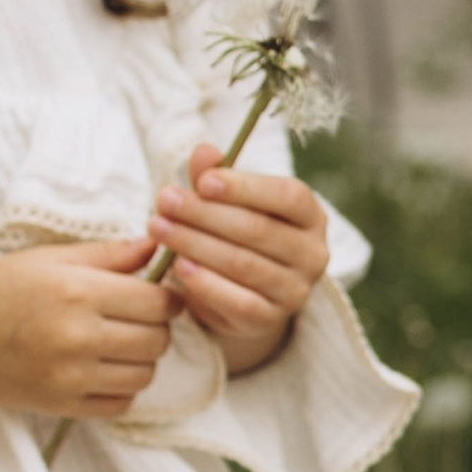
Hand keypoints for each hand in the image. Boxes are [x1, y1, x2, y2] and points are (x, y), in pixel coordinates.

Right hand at [0, 238, 180, 419]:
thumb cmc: (9, 287)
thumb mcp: (56, 259)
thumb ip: (112, 254)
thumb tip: (158, 249)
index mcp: (80, 292)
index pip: (158, 303)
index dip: (168, 298)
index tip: (160, 296)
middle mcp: (78, 336)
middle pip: (157, 340)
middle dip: (156, 328)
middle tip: (138, 319)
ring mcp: (71, 375)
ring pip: (145, 375)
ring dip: (141, 359)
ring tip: (120, 344)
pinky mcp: (63, 404)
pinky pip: (121, 404)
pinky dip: (122, 389)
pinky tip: (103, 369)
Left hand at [154, 142, 329, 373]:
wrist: (241, 295)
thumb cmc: (234, 234)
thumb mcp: (226, 202)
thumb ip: (214, 176)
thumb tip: (205, 151)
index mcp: (310, 216)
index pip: (287, 196)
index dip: (245, 187)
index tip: (202, 181)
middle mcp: (313, 253)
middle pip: (259, 230)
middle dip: (205, 214)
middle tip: (164, 201)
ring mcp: (296, 290)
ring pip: (244, 264)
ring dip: (195, 244)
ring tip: (158, 228)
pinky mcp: (271, 319)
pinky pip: (238, 301)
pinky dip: (206, 284)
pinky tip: (179, 267)